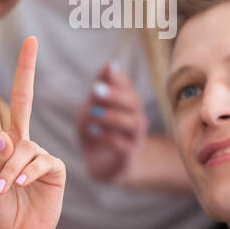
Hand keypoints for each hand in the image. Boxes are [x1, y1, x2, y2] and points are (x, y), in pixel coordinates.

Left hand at [0, 38, 65, 228]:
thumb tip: (6, 136)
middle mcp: (18, 143)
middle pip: (23, 99)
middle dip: (26, 69)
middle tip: (31, 40)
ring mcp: (38, 155)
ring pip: (24, 146)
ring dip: (10, 168)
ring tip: (2, 189)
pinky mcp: (54, 169)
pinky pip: (40, 161)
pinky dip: (26, 173)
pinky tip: (20, 187)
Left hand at [78, 63, 146, 183]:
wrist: (103, 166)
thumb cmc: (98, 131)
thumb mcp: (93, 108)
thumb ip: (100, 88)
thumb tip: (110, 63)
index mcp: (127, 104)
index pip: (127, 86)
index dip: (119, 78)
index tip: (107, 70)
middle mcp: (136, 118)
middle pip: (133, 102)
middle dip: (115, 95)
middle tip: (95, 90)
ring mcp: (135, 139)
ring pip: (133, 123)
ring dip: (112, 116)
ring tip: (93, 113)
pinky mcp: (128, 158)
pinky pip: (124, 146)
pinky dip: (109, 138)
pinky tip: (93, 132)